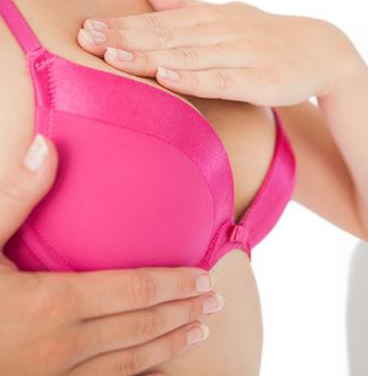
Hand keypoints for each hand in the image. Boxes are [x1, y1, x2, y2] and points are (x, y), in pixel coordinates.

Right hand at [0, 135, 223, 375]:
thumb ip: (11, 198)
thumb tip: (45, 145)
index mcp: (53, 303)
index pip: (135, 290)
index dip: (175, 284)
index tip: (206, 278)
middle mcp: (63, 346)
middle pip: (142, 326)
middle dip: (184, 312)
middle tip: (217, 302)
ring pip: (130, 361)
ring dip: (169, 344)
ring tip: (199, 331)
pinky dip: (136, 373)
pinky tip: (152, 369)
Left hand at [77, 0, 362, 105]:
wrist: (322, 50)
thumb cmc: (269, 37)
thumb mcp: (230, 17)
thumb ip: (190, 10)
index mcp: (213, 18)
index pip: (162, 22)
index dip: (125, 25)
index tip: (89, 28)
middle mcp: (224, 32)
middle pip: (168, 36)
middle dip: (126, 37)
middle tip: (86, 40)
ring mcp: (242, 55)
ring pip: (189, 55)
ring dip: (151, 56)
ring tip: (115, 57)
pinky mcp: (260, 80)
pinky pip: (223, 79)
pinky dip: (195, 78)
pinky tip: (168, 78)